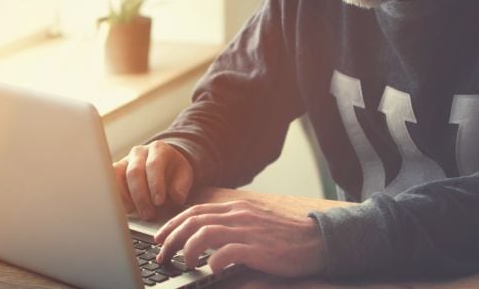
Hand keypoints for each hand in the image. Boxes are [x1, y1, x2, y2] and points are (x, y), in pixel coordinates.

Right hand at [113, 140, 193, 219]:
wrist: (164, 164)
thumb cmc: (174, 172)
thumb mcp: (185, 175)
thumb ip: (182, 186)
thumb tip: (177, 197)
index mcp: (158, 149)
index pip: (154, 165)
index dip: (155, 184)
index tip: (159, 202)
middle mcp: (139, 152)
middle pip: (134, 172)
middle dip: (140, 196)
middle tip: (148, 214)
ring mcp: (126, 160)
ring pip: (118, 175)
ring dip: (125, 197)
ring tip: (135, 212)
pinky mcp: (116, 170)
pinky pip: (110, 181)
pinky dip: (116, 196)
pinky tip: (126, 208)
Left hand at [154, 200, 326, 276]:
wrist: (318, 240)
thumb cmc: (286, 236)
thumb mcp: (255, 221)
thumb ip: (232, 223)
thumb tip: (205, 233)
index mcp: (237, 208)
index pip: (195, 212)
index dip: (173, 224)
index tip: (160, 238)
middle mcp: (239, 215)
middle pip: (194, 221)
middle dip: (171, 238)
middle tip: (161, 255)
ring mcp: (248, 230)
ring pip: (204, 233)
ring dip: (187, 249)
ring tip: (183, 264)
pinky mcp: (258, 248)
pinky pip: (227, 252)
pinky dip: (213, 261)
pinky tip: (210, 269)